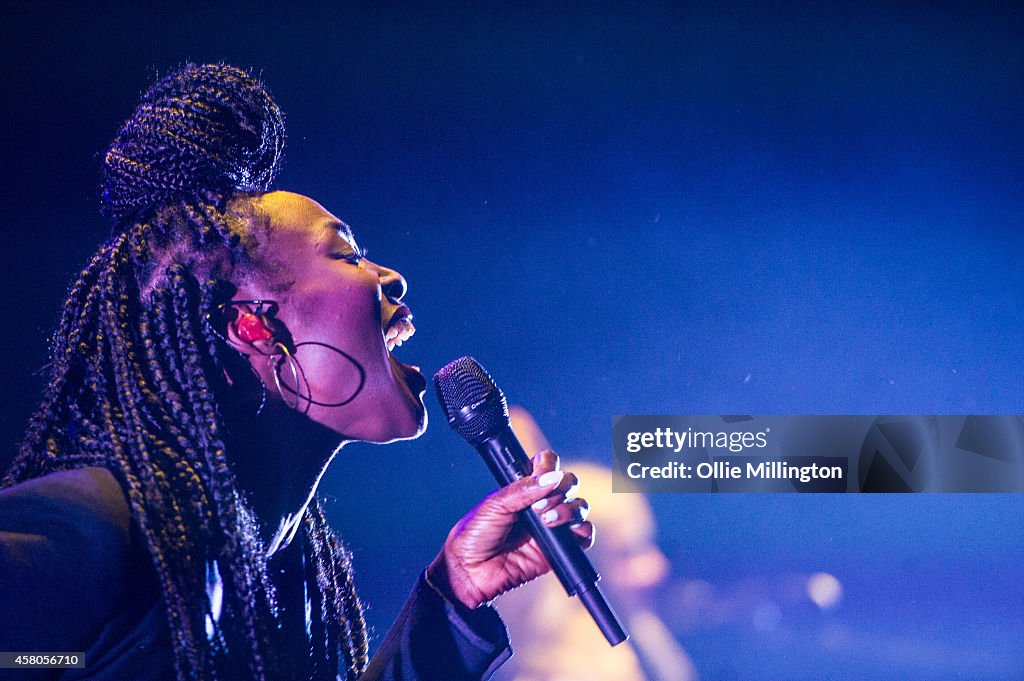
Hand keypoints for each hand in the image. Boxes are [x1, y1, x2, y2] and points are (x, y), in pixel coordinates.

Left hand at [427, 450, 593, 609]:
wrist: (470, 572)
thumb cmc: (474, 536)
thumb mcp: (494, 505)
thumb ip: (522, 490)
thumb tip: (551, 478)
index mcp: (524, 487)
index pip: (548, 465)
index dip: (549, 465)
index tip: (541, 474)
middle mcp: (541, 503)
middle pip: (569, 483)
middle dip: (561, 489)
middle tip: (539, 506)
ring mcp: (552, 526)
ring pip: (580, 507)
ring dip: (569, 510)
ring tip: (548, 520)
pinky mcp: (560, 549)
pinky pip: (584, 536)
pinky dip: (583, 531)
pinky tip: (566, 532)